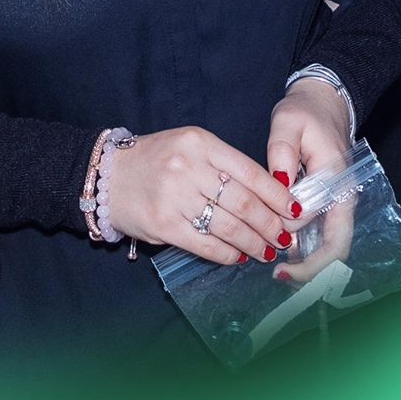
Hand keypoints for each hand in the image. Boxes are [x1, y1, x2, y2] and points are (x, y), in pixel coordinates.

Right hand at [104, 126, 298, 265]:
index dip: (277, 195)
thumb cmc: (154, 161)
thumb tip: (266, 196)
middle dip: (270, 224)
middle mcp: (188, 167)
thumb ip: (223, 166)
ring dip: (254, 242)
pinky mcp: (163, 224)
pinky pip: (206, 243)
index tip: (294, 210)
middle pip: (243, 202)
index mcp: (200, 143)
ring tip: (267, 250)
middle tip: (284, 236)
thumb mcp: (190, 147)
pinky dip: (228, 253)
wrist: (105, 174)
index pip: (250, 172)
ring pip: (228, 226)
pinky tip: (239, 256)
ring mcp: (174, 196)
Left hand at [266, 77, 355, 287]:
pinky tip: (281, 255)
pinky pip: (321, 236)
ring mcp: (336, 203)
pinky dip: (304, 250)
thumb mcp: (289, 121)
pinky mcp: (326, 204)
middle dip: (310, 269)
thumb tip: (279, 185)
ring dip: (308, 264)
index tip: (274, 254)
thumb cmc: (306, 111)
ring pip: (330, 246)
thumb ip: (281, 151)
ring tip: (277, 273)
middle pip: (336, 248)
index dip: (301, 245)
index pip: (325, 227)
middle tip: (278, 277)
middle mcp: (342, 198)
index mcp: (337, 180)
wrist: (323, 102)